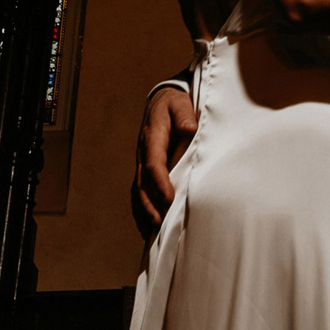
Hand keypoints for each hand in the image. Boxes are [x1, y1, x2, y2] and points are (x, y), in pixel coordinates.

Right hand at [133, 86, 198, 241]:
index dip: (160, 182)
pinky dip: (143, 208)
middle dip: (149, 203)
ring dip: (145, 209)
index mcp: (152, 138)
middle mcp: (144, 152)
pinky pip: (140, 190)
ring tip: (154, 229)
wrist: (162, 101)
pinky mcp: (146, 169)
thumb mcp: (180, 103)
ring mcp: (143, 161)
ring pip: (139, 189)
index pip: (153, 163)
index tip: (169, 198)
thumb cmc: (174, 104)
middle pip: (142, 182)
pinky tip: (150, 225)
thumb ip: (184, 115)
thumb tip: (190, 129)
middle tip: (160, 222)